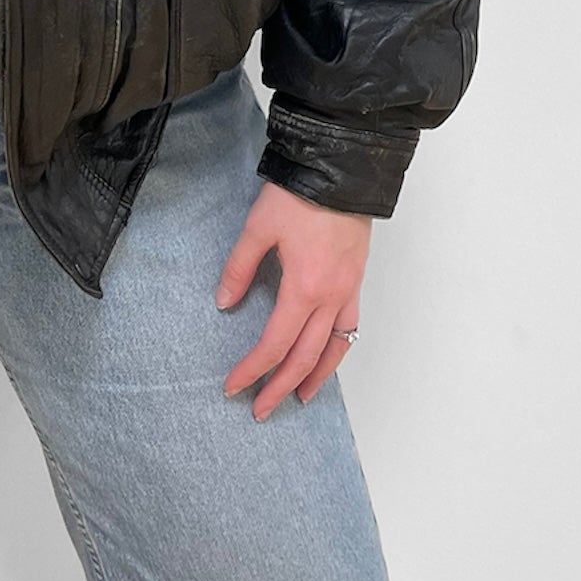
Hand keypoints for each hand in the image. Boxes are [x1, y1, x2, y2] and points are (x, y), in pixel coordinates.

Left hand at [216, 178, 370, 417]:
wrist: (340, 171)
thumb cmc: (299, 196)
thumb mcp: (258, 228)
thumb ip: (239, 268)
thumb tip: (224, 304)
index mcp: (304, 288)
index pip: (275, 344)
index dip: (253, 369)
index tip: (233, 385)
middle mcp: (330, 298)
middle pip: (304, 358)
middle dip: (279, 387)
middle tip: (259, 409)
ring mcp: (348, 292)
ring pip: (333, 350)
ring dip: (314, 379)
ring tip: (297, 398)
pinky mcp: (356, 282)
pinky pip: (350, 329)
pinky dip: (337, 352)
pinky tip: (326, 359)